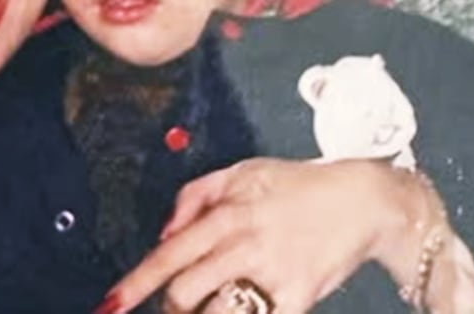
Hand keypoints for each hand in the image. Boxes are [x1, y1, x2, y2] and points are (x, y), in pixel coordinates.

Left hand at [101, 157, 421, 313]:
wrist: (363, 201)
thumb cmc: (298, 186)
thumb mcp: (242, 172)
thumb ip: (194, 196)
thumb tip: (163, 233)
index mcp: (226, 213)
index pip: (169, 254)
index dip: (135, 283)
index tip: (110, 304)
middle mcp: (244, 244)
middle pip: (184, 291)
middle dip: (170, 307)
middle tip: (172, 307)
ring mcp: (272, 273)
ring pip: (216, 313)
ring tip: (208, 307)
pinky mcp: (298, 298)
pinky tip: (243, 310)